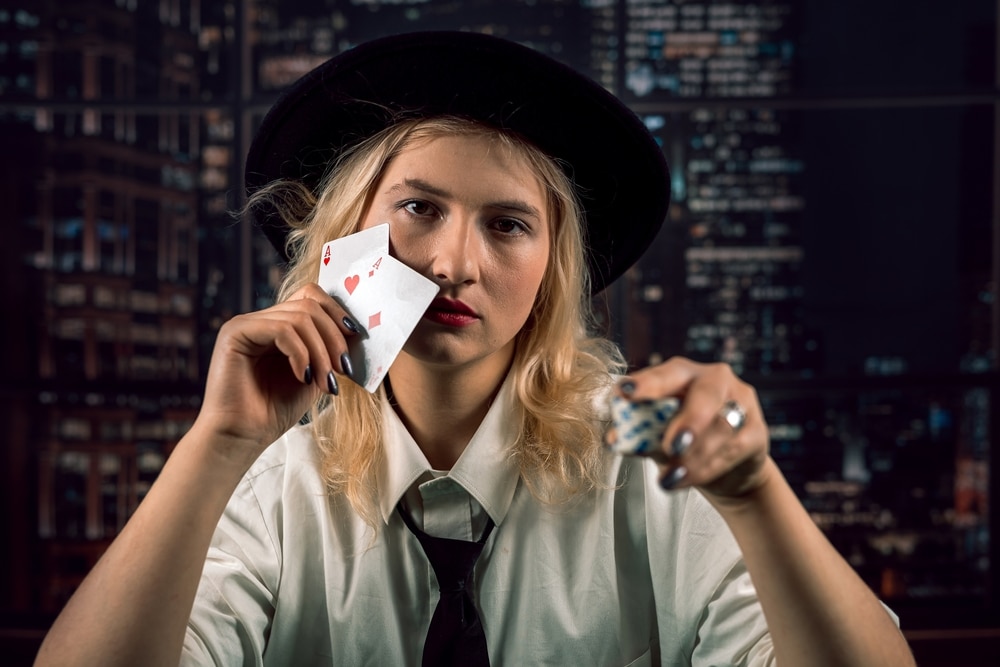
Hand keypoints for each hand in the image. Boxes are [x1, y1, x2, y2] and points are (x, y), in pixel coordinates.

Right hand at [194, 283, 358, 458]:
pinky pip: (282, 329)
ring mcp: (246, 323)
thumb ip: (329, 350)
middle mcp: (261, 319)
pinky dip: (301, 353)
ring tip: (326, 382)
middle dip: (334, 338)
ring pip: (299, 317)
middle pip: (309, 304)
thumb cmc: (275, 411)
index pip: (312, 297)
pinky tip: (303, 378)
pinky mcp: (235, 332)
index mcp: (278, 325)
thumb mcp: (314, 374)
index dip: (338, 314)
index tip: (356, 341)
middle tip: (343, 369)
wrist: (243, 438)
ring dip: (321, 352)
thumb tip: (356, 330)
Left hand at [613, 357, 772, 501]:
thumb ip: (641, 432)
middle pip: (706, 393)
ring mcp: (742, 403)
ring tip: (670, 477)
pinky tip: (685, 480)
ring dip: (693, 458)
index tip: (626, 392)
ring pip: (720, 429)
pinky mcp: (758, 431)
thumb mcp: (658, 434)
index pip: (667, 372)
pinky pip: (732, 450)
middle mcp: (716, 380)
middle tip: (671, 446)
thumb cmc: (684, 442)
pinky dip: (706, 469)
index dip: (647, 382)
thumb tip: (616, 438)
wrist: (725, 469)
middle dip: (688, 420)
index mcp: (684, 373)